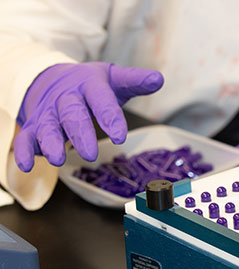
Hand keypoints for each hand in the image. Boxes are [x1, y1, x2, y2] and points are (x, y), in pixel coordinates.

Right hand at [14, 62, 163, 171]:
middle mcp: (67, 98)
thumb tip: (158, 79)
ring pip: (48, 127)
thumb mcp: (114, 79)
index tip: (120, 136)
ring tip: (57, 159)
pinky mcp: (35, 125)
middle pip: (72, 114)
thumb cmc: (91, 85)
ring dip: (50, 143)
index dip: (110, 117)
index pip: (101, 100)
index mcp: (90, 85)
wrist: (54, 78)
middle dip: (80, 133)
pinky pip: (26, 137)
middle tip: (90, 153)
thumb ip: (135, 81)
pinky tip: (27, 165)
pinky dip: (25, 150)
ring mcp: (49, 112)